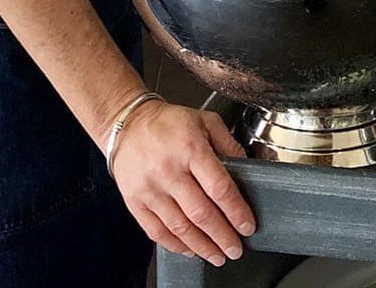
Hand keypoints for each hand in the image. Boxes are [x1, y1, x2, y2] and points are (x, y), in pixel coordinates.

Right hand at [110, 99, 255, 266]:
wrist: (128, 124)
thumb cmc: (168, 122)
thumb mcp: (206, 121)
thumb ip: (228, 144)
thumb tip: (247, 168)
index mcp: (190, 148)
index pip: (219, 188)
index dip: (236, 212)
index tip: (247, 226)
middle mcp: (169, 170)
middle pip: (201, 213)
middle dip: (222, 236)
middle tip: (235, 249)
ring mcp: (149, 188)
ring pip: (179, 227)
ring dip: (201, 246)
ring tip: (217, 255)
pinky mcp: (135, 201)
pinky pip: (156, 230)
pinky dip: (175, 245)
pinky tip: (189, 250)